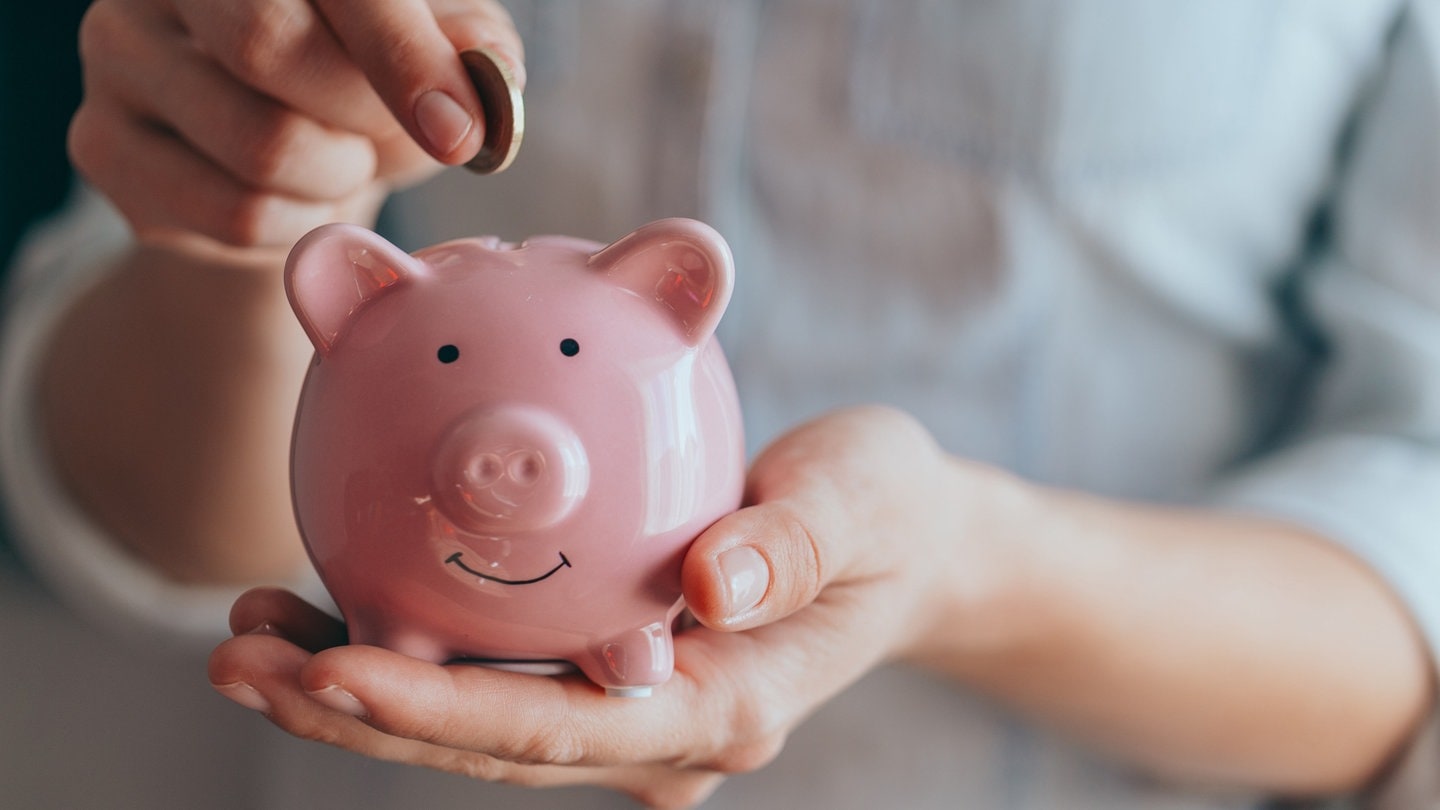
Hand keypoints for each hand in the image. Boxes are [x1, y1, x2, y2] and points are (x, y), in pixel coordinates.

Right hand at [69, 0, 523, 247]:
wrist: (278, 137)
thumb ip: (471, 47)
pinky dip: (297, 225)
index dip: (402, 55)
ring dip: (338, 180)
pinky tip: (297, 196)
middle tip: (399, 135)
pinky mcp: (102, 144)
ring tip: (343, 160)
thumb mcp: (440, 41)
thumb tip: (485, 87)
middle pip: (267, 46)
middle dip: (366, 117)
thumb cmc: (370, 70)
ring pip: (258, 148)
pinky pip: (233, 215)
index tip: (457, 131)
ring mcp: (118, 53)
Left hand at [208, 407, 1005, 808]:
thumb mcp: (866, 499)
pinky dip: (404, 650)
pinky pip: (491, 675)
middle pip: (489, 744)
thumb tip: (714, 588)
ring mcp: (629, 710)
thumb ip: (797, 542)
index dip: (441, 715)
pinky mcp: (605, 674)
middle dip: (358, 713)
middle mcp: (661, 728)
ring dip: (354, 690)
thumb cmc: (886, 513)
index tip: (332, 668)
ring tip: (245, 635)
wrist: (901, 545)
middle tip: (240, 657)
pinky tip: (323, 604)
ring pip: (473, 720)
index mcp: (720, 705)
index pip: (561, 727)